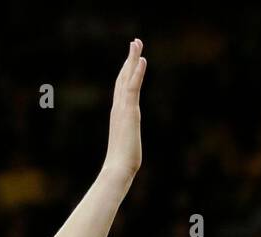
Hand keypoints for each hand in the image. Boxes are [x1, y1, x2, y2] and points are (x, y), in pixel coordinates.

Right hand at [102, 39, 145, 185]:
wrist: (118, 169)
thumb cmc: (122, 162)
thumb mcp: (127, 146)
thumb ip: (127, 140)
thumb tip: (127, 149)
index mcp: (118, 113)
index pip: (122, 88)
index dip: (126, 71)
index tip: (131, 58)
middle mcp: (118, 107)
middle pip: (123, 77)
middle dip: (129, 59)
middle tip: (135, 42)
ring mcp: (123, 108)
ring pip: (127, 77)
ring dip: (133, 59)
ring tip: (137, 43)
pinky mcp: (130, 111)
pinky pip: (134, 87)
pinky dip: (138, 72)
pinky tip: (142, 60)